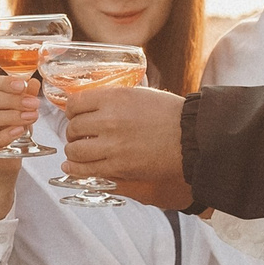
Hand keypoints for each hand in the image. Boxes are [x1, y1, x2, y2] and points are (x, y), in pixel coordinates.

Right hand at [0, 75, 42, 218]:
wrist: (4, 162)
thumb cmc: (9, 132)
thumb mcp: (19, 112)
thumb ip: (24, 97)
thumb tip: (33, 82)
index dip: (7, 83)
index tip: (24, 85)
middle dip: (11, 100)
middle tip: (32, 103)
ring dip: (10, 117)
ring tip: (29, 117)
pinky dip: (3, 135)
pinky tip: (19, 131)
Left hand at [58, 84, 194, 210]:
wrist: (191, 137)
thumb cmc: (171, 114)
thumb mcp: (140, 94)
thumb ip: (115, 98)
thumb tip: (96, 102)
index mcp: (114, 97)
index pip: (74, 103)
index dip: (71, 111)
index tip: (74, 116)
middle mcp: (109, 119)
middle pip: (73, 127)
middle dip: (73, 133)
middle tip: (78, 136)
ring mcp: (113, 145)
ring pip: (75, 150)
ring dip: (73, 151)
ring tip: (78, 152)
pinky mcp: (119, 166)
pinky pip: (86, 169)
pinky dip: (75, 169)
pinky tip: (72, 167)